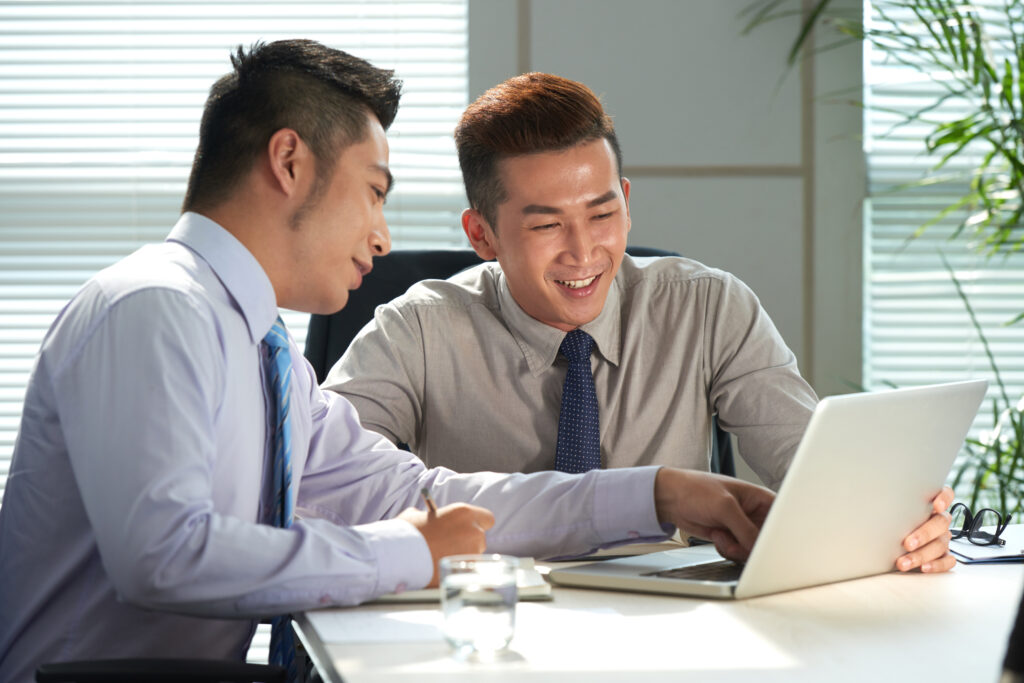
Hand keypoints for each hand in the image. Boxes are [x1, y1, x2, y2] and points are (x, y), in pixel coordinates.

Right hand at [398, 502, 494, 586]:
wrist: (398, 556)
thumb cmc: (406, 533)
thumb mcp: (417, 516)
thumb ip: (430, 517)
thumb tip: (430, 519)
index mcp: (464, 513)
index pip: (487, 518)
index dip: (478, 524)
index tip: (468, 528)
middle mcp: (473, 532)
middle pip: (480, 538)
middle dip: (468, 543)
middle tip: (450, 546)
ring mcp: (472, 553)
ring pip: (473, 556)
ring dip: (461, 558)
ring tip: (440, 561)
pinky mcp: (466, 572)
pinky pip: (466, 572)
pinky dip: (457, 573)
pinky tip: (441, 572)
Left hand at [654, 467, 774, 561]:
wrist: (670, 499)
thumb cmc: (696, 489)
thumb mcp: (724, 507)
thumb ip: (745, 528)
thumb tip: (759, 548)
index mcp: (760, 499)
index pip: (782, 519)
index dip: (780, 534)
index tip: (769, 545)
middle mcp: (754, 514)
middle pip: (768, 540)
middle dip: (753, 546)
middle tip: (738, 542)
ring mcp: (742, 527)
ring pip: (753, 550)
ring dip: (737, 548)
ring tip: (721, 535)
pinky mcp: (732, 538)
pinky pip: (738, 553)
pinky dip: (728, 550)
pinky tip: (717, 537)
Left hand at [896, 485, 954, 572]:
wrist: (890, 546)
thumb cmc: (889, 523)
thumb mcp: (889, 512)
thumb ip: (891, 507)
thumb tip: (871, 503)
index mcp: (929, 505)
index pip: (946, 494)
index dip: (944, 498)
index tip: (936, 506)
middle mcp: (939, 520)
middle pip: (941, 523)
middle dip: (924, 534)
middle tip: (906, 544)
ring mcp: (942, 538)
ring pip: (941, 544)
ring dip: (922, 554)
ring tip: (903, 562)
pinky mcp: (944, 555)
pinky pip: (947, 561)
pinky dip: (936, 565)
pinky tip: (923, 568)